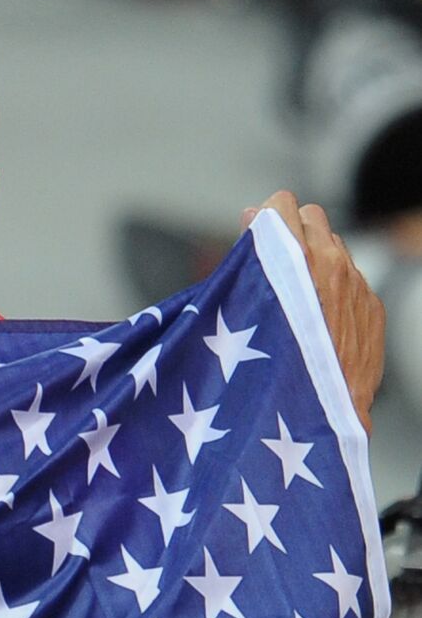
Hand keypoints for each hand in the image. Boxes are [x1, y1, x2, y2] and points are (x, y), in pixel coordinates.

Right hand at [241, 191, 384, 433]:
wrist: (318, 412)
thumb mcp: (243, 305)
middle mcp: (333, 264)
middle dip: (293, 233)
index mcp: (295, 259)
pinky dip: (335, 289)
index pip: (282, 205)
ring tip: (296, 295)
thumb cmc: (271, 366)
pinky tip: (319, 320)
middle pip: (312, 217)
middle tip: (275, 262)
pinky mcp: (374, 306)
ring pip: (334, 247)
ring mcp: (358, 285)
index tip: (256, 235)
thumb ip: (249, 256)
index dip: (265, 219)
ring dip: (315, 260)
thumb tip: (253, 218)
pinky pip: (353, 280)